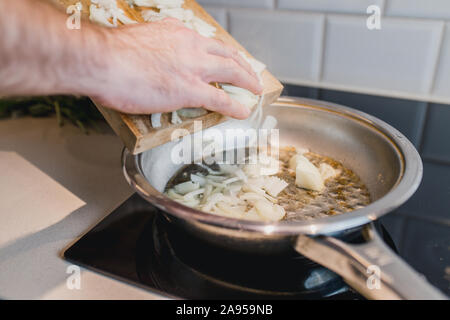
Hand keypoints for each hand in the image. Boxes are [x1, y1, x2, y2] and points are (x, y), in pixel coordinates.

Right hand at [88, 18, 261, 118]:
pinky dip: (235, 106)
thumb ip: (152, 43)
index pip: (206, 42)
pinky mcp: (190, 90)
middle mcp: (190, 46)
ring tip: (255, 89)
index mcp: (176, 33)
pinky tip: (243, 111)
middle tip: (250, 73)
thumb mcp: (137, 37)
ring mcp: (193, 68)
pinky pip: (221, 99)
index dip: (220, 52)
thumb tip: (152, 49)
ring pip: (231, 71)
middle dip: (242, 64)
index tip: (225, 58)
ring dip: (247, 81)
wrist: (103, 61)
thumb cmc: (111, 52)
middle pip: (226, 53)